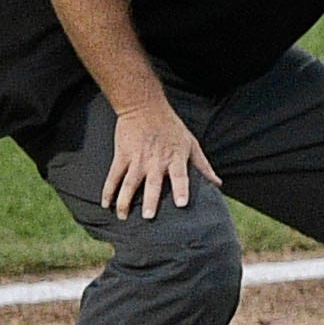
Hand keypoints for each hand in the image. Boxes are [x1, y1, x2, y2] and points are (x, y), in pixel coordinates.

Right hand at [103, 100, 220, 220]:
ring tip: (123, 217)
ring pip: (129, 184)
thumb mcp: (192, 143)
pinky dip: (108, 191)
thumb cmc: (172, 126)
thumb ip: (203, 165)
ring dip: (124, 201)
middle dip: (151, 201)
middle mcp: (156, 161)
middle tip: (148, 217)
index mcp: (175, 158)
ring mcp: (137, 159)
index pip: (180, 176)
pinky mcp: (122, 156)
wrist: (144, 107)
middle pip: (153, 184)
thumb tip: (217, 183)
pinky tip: (106, 204)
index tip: (181, 204)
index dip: (181, 190)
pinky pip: (113, 176)